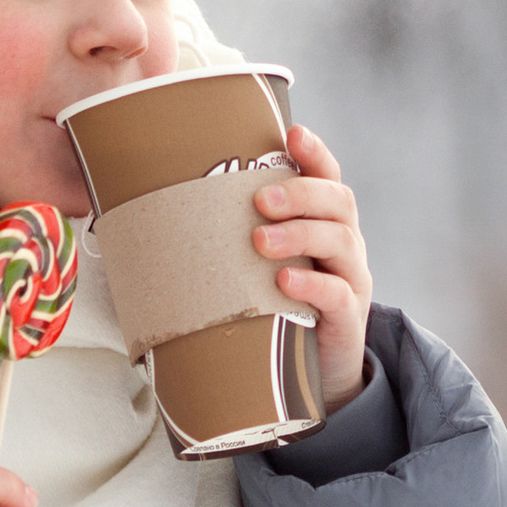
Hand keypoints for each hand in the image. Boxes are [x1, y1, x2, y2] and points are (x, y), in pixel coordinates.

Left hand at [251, 128, 374, 410]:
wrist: (312, 373)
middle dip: (300, 194)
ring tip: (260, 241)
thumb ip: (236, 234)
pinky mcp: (349, 319)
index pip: (328, 176)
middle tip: (259, 200)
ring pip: (341, 240)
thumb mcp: (262, 264)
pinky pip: (339, 294)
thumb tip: (155, 209)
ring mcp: (351, 279)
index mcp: (324, 221)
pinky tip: (284, 281)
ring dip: (300, 233)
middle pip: (338, 201)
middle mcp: (344, 243)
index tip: (292, 133)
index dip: (315, 153)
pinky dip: (312, 283)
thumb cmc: (277, 304)